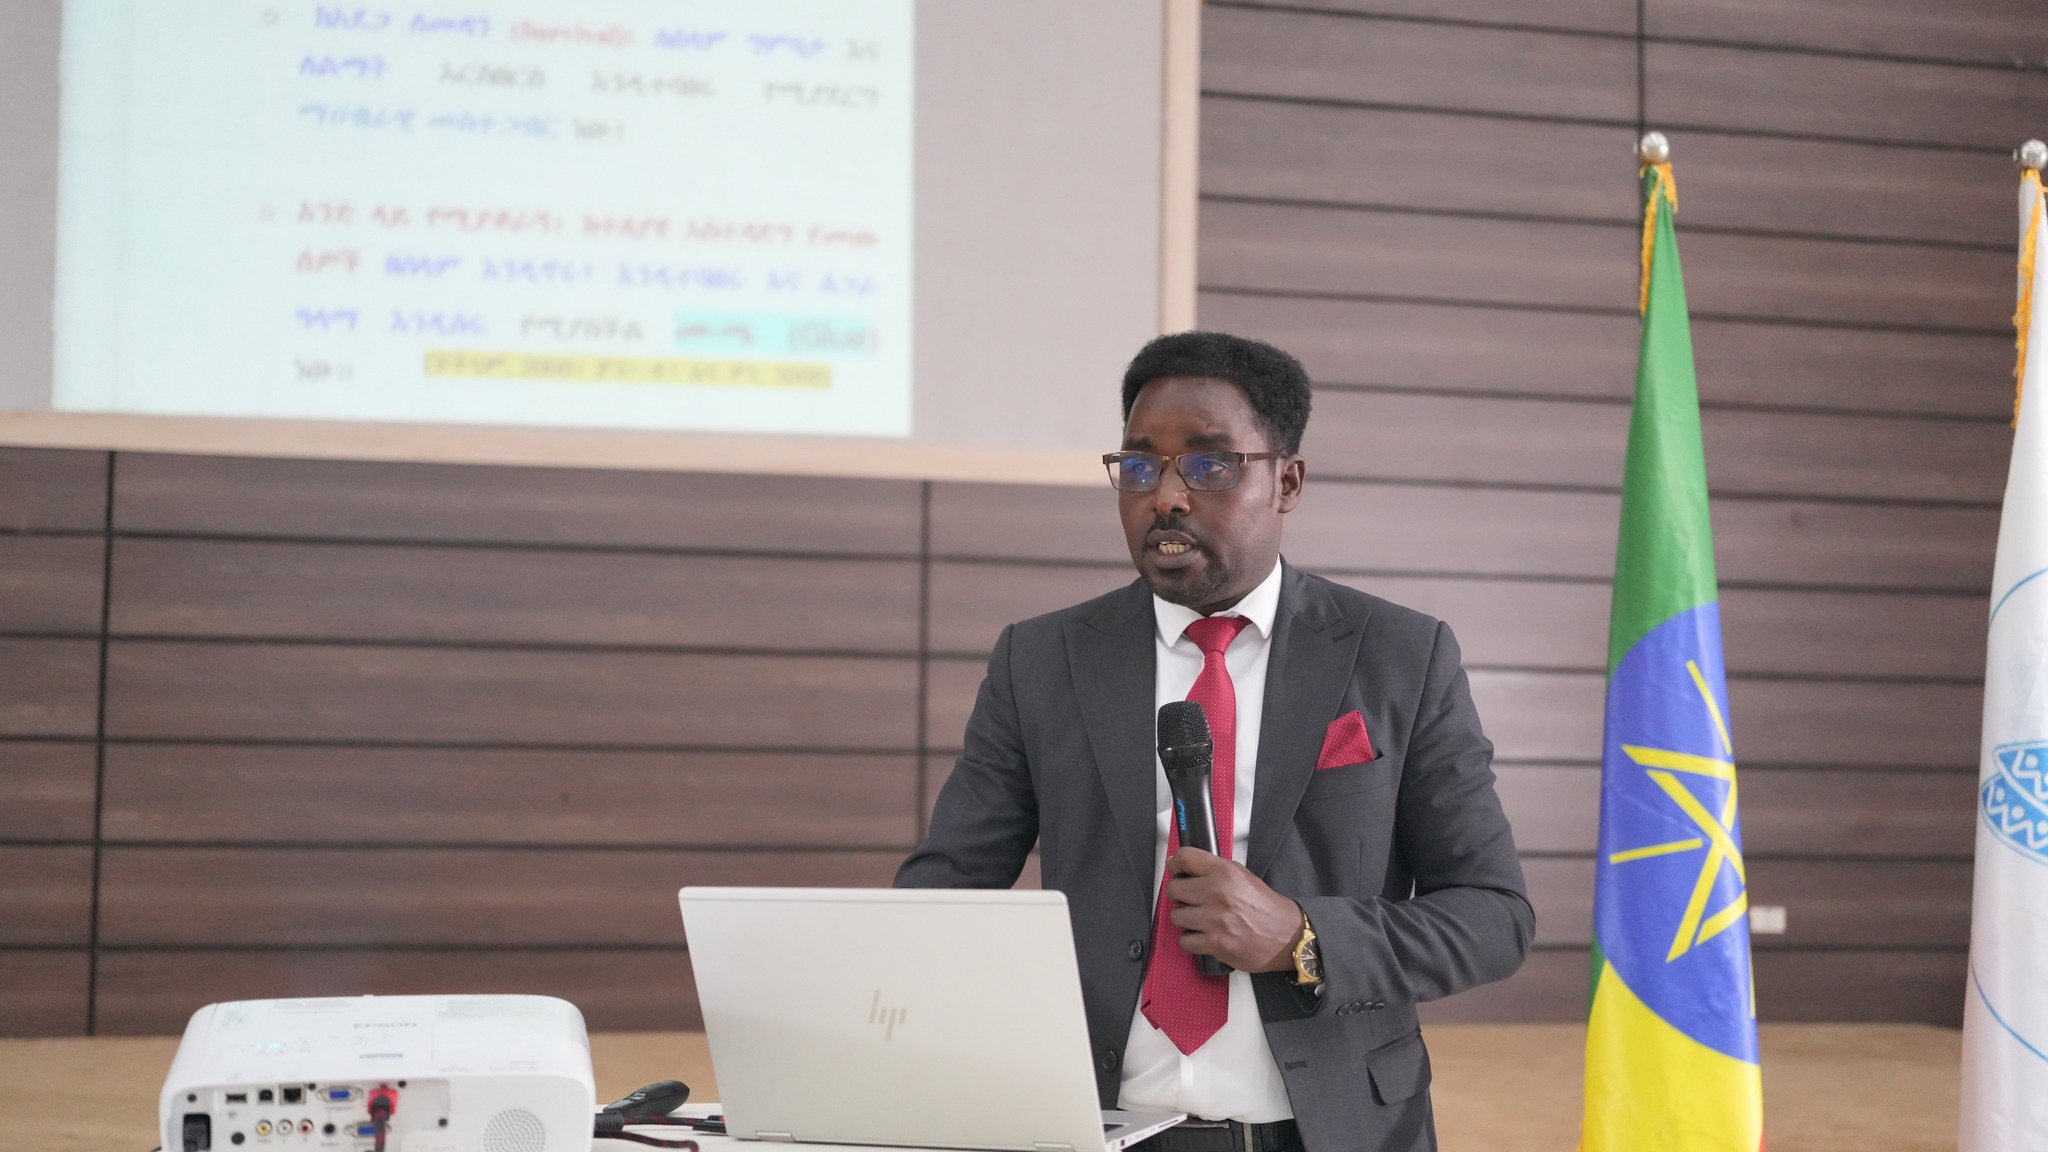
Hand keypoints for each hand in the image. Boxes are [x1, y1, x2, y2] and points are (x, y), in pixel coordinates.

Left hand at [1162, 847, 1302, 972]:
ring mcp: (1215, 920)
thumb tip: (1184, 867)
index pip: (1185, 858)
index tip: (1176, 870)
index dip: (1176, 864)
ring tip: (1201, 919)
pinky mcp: (1215, 943)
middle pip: (1174, 889)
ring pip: (1176, 916)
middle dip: (1180, 895)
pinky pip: (1185, 940)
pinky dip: (1192, 940)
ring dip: (1186, 919)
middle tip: (1191, 899)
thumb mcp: (1241, 875)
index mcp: (1224, 872)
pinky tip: (1205, 935)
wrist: (1285, 935)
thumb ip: (1214, 869)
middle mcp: (1217, 893)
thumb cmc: (1263, 906)